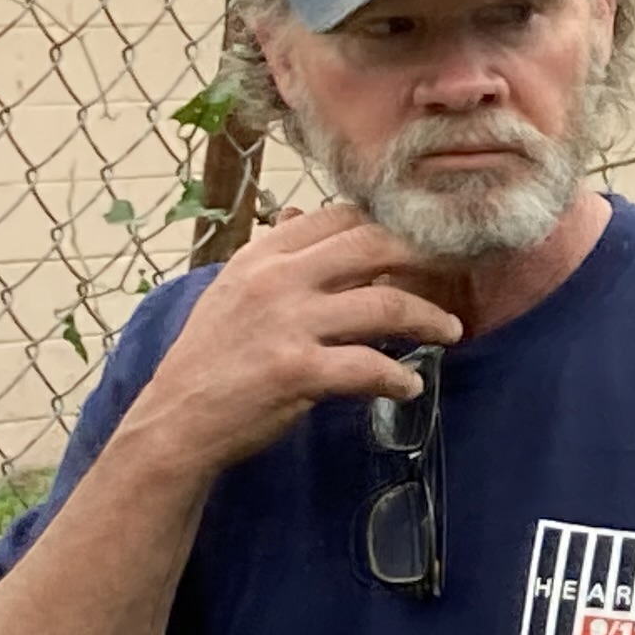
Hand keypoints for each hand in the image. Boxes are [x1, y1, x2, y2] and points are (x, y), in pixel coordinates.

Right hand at [121, 207, 461, 484]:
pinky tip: (408, 386)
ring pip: (386, 304)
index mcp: (263, 256)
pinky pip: (370, 367)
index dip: (393, 222)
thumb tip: (303, 214)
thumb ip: (277, 257)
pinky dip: (398, 378)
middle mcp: (276, 280)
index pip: (342, 217)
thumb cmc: (214, 357)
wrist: (176, 420)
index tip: (427, 236)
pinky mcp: (296, 371)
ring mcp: (286, 324)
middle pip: (375, 245)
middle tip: (458, 272)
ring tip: (450, 331)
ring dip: (430, 318)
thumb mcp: (236, 291)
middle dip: (427, 256)